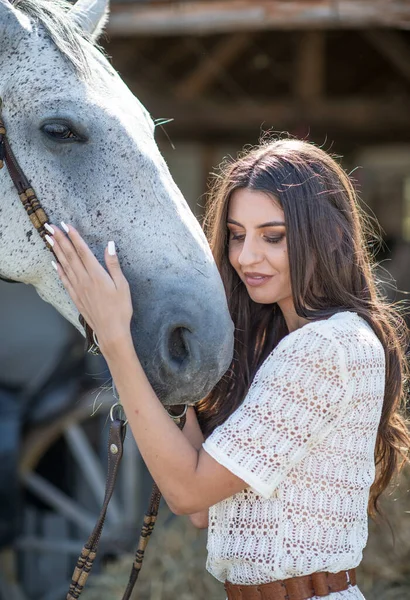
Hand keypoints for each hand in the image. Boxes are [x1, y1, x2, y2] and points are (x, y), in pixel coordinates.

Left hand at [45, 222, 132, 351]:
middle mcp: (84, 279)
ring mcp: (78, 288)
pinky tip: (54, 262)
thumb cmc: (120, 309)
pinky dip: (58, 269)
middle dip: (60, 239)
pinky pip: (64, 280)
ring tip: (48, 239)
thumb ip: (114, 264)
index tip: (66, 225)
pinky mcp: (76, 297)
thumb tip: (110, 245)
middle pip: (69, 255)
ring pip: (64, 265)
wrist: (111, 330)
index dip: (74, 237)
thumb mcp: (123, 285)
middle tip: (50, 227)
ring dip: (56, 251)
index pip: (82, 251)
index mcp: (96, 274)